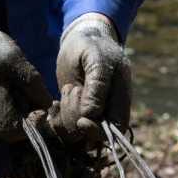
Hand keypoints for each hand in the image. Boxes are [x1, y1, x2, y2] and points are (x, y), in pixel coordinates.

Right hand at [0, 16, 53, 141]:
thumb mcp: (15, 60)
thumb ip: (32, 84)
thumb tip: (46, 106)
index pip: (13, 132)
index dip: (31, 125)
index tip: (40, 106)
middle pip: (12, 127)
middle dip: (27, 112)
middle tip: (26, 87)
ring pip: (7, 121)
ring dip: (19, 107)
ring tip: (14, 83)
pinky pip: (1, 115)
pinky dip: (11, 105)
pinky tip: (8, 87)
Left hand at [54, 13, 131, 141]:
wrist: (79, 41)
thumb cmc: (91, 46)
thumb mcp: (95, 58)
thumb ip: (97, 83)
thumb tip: (92, 114)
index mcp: (120, 97)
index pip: (116, 128)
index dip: (99, 131)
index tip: (82, 120)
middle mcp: (107, 110)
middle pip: (93, 135)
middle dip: (77, 120)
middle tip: (71, 90)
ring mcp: (90, 114)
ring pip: (76, 134)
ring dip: (66, 115)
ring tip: (67, 88)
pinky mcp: (74, 114)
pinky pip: (64, 128)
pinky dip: (56, 118)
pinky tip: (56, 102)